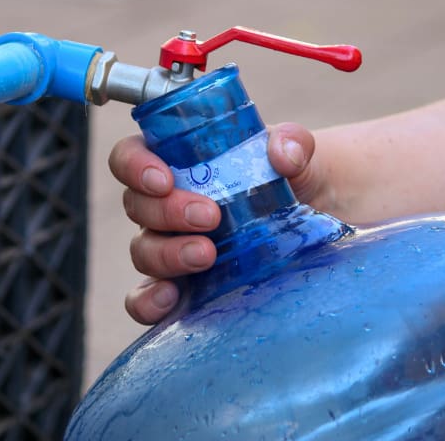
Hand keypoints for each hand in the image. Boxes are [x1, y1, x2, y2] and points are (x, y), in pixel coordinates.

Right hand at [109, 123, 317, 323]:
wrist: (314, 222)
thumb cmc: (292, 178)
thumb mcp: (297, 153)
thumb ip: (292, 143)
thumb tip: (283, 156)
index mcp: (177, 162)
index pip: (130, 156)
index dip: (135, 165)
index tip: (165, 179)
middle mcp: (164, 204)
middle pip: (136, 205)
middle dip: (167, 211)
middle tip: (210, 217)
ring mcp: (168, 246)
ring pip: (142, 251)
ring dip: (168, 254)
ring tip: (208, 255)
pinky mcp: (181, 286)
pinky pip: (143, 299)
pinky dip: (148, 301)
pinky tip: (171, 299)